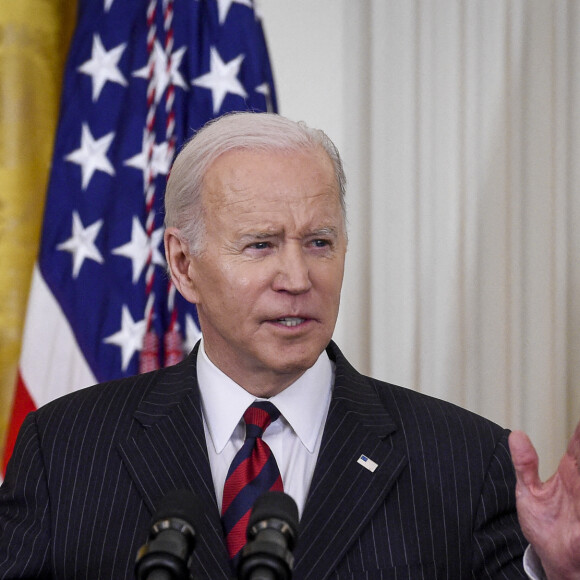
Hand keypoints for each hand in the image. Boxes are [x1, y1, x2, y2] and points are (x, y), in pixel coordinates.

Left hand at [509, 421, 579, 579]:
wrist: (554, 563)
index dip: (579, 432)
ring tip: (576, 466)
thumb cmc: (546, 527)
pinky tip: (577, 498)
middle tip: (577, 446)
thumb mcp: (529, 492)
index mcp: (572, 475)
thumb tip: (515, 435)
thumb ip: (525, 464)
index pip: (579, 446)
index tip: (578, 419)